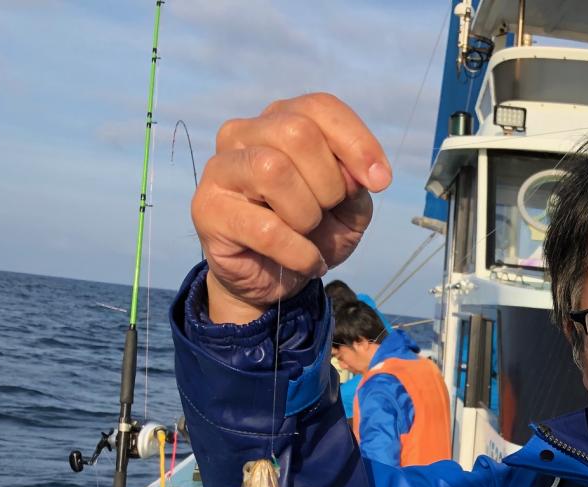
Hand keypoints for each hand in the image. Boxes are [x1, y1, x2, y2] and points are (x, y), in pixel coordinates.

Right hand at [191, 93, 391, 323]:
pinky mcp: (207, 209)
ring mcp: (220, 169)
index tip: (381, 181)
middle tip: (328, 212)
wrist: (275, 279)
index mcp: (280, 121)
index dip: (357, 142)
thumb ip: (356, 184)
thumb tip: (357, 175)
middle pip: (297, 132)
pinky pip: (267, 228)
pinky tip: (304, 260)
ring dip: (308, 215)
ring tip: (308, 234)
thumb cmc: (312, 233)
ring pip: (273, 170)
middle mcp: (244, 134)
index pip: (320, 107)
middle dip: (330, 182)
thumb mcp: (349, 208)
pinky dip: (299, 252)